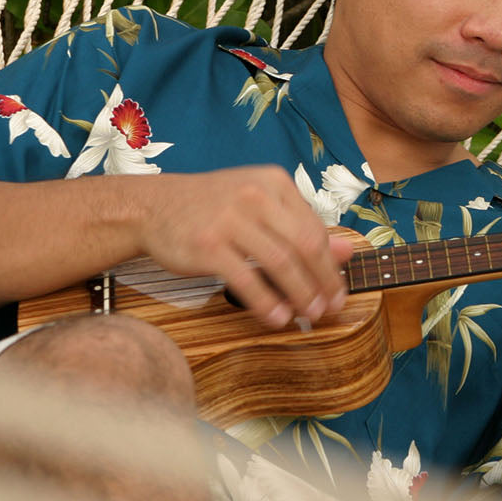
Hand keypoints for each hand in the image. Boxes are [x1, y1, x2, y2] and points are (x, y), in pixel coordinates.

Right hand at [132, 166, 351, 329]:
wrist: (154, 206)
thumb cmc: (213, 207)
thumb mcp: (260, 204)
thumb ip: (301, 226)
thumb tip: (347, 252)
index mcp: (274, 182)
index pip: (314, 227)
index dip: (331, 264)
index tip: (338, 289)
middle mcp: (255, 196)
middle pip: (304, 244)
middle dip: (323, 281)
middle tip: (330, 307)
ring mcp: (230, 219)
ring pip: (280, 263)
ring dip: (300, 294)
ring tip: (309, 315)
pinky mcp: (208, 245)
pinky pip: (247, 279)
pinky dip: (267, 303)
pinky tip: (277, 318)